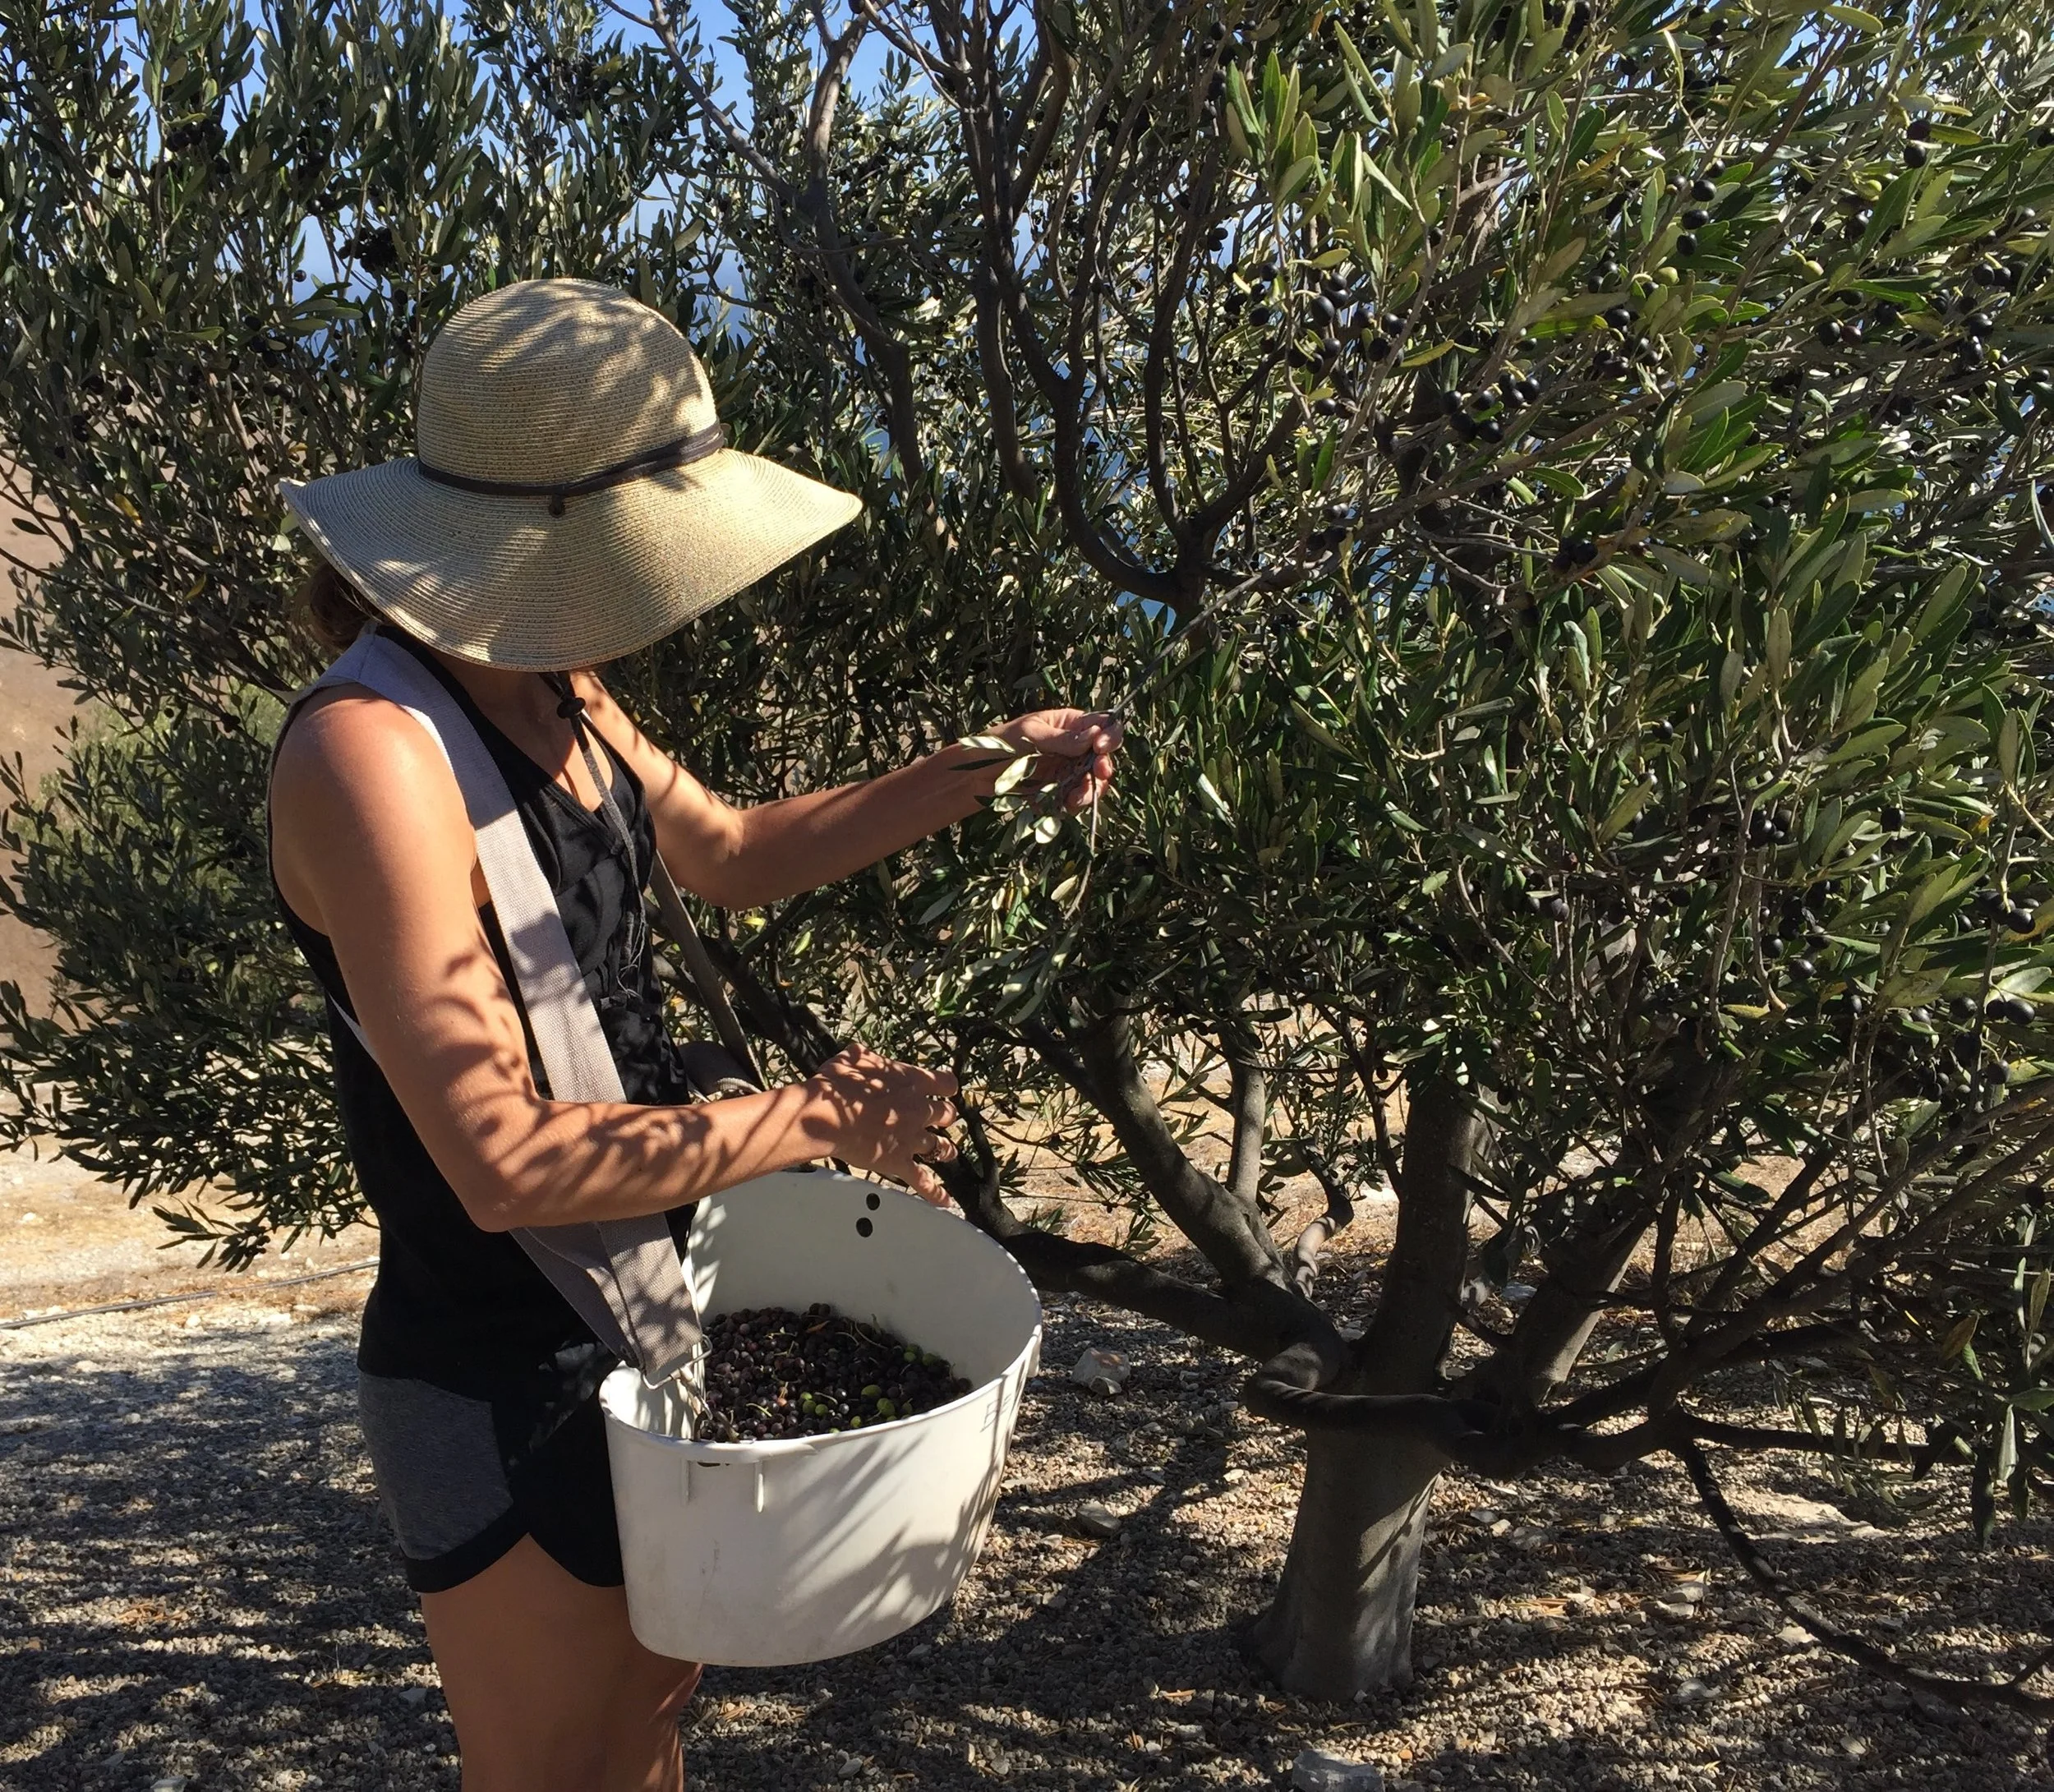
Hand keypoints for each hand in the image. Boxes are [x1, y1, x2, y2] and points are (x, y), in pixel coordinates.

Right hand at [803, 1045, 959, 1205]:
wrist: (825, 1117)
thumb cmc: (837, 1085)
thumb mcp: (853, 1057)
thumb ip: (865, 1056)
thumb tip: (861, 1054)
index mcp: (912, 1081)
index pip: (946, 1083)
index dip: (945, 1086)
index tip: (943, 1088)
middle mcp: (919, 1110)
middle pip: (947, 1114)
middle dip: (944, 1115)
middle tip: (940, 1117)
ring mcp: (912, 1139)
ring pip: (941, 1147)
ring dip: (945, 1149)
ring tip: (948, 1151)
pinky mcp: (899, 1162)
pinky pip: (923, 1181)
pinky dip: (936, 1193)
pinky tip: (947, 1202)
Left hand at [978, 709, 1123, 811]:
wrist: (976, 774)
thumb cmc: (1000, 742)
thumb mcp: (1030, 734)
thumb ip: (1062, 738)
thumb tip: (1094, 737)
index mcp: (1071, 725)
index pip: (1102, 726)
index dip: (1110, 736)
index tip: (1101, 747)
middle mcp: (1074, 748)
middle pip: (1103, 758)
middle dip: (1103, 767)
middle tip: (1098, 773)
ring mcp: (1068, 771)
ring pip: (1093, 782)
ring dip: (1090, 791)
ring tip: (1076, 798)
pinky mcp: (1059, 793)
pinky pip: (1076, 800)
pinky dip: (1075, 805)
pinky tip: (1066, 806)